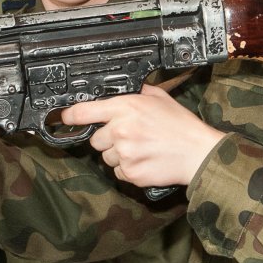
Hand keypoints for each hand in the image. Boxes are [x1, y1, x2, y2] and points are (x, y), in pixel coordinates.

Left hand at [58, 83, 220, 189]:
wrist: (198, 153)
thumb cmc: (181, 126)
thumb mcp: (158, 98)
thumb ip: (135, 93)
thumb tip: (121, 90)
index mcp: (126, 108)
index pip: (84, 111)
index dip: (70, 116)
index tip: (65, 118)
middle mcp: (121, 130)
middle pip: (95, 139)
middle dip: (109, 139)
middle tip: (130, 137)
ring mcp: (124, 153)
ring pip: (107, 157)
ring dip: (119, 155)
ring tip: (141, 149)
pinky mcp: (130, 173)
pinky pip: (118, 172)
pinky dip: (129, 169)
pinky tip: (145, 161)